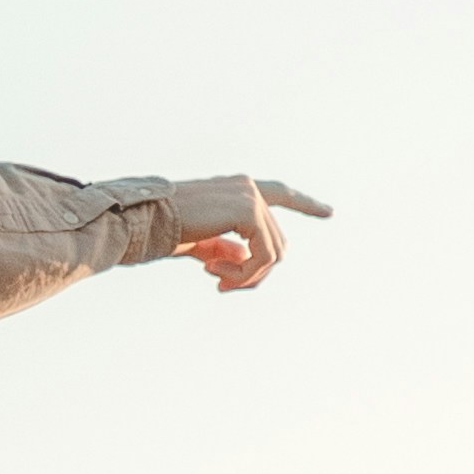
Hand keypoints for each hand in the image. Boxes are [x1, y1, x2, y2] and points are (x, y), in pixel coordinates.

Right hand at [172, 174, 330, 290]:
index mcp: (236, 189)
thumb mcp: (200, 242)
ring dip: (247, 276)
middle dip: (253, 272)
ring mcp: (251, 196)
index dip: (305, 203)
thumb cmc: (163, 231)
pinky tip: (213, 274)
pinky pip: (264, 255)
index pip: (280, 194)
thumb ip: (225, 248)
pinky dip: (245, 274)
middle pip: (276, 242)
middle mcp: (247, 187)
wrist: (144, 221)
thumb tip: (246, 261)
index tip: (329, 212)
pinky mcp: (249, 210)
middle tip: (220, 286)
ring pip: (274, 252)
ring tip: (215, 280)